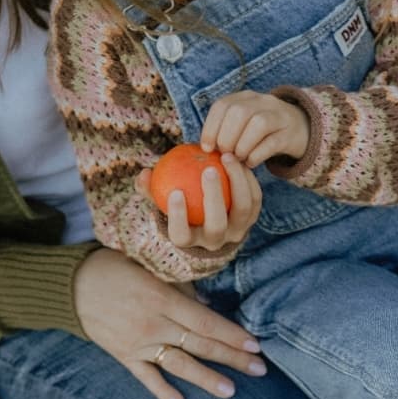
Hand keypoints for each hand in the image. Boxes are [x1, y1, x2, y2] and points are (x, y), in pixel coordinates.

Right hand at [72, 247, 266, 398]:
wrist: (70, 285)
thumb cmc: (113, 267)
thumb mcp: (148, 266)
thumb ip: (178, 287)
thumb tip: (207, 305)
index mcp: (162, 298)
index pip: (206, 322)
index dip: (232, 335)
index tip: (255, 344)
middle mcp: (153, 324)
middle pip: (200, 345)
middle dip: (232, 358)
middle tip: (260, 369)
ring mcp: (138, 343)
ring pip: (179, 364)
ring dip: (206, 379)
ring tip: (231, 391)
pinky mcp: (124, 356)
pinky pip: (146, 378)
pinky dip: (162, 392)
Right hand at [138, 152, 261, 253]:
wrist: (209, 213)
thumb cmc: (180, 202)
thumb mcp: (162, 196)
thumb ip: (151, 187)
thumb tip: (143, 174)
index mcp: (190, 240)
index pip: (181, 235)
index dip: (178, 218)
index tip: (175, 192)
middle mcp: (215, 241)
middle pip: (216, 226)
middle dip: (213, 199)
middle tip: (208, 170)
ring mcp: (236, 232)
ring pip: (242, 211)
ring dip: (236, 183)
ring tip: (226, 157)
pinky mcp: (252, 219)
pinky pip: (254, 199)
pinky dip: (248, 179)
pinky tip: (237, 158)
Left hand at [201, 91, 310, 166]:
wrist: (302, 129)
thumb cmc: (263, 134)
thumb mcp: (243, 125)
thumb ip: (225, 131)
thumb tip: (202, 149)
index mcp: (245, 98)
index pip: (222, 105)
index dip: (211, 126)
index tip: (207, 147)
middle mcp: (262, 102)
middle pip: (239, 112)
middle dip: (227, 137)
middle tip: (225, 155)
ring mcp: (278, 116)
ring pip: (257, 124)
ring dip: (243, 146)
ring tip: (239, 160)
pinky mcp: (290, 134)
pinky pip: (272, 142)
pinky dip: (257, 155)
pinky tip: (251, 164)